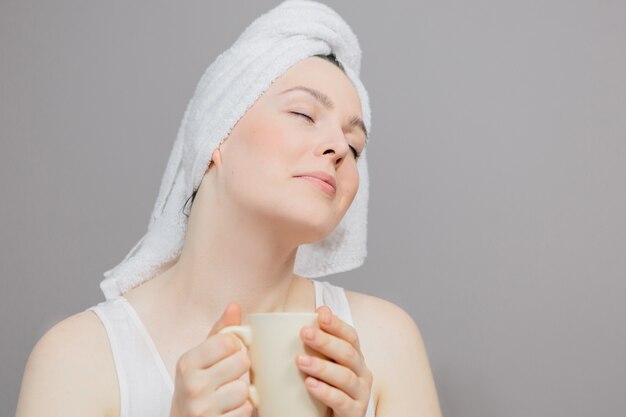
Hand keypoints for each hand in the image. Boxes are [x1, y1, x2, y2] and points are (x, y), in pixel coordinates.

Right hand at [169, 302, 253, 416]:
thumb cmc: (197, 386)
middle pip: (241, 362)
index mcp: (187, 362)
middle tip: (229, 377)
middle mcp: (192, 385)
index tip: (227, 356)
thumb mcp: (201, 358)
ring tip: (228, 395)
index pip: (228, 341)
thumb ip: (220, 332)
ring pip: (245, 389)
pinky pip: (246, 410)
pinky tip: (228, 410)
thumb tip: (234, 305)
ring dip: (242, 393)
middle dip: (241, 370)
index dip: (235, 347)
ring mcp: (201, 408)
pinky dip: (242, 410)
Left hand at [296, 306, 372, 416]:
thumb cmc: (326, 388)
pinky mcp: (354, 413)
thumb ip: (317, 342)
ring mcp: (360, 394)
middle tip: (304, 333)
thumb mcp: (321, 364)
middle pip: (347, 353)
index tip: (320, 314)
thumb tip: (314, 310)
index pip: (350, 336)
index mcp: (354, 357)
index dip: (337, 324)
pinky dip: (326, 392)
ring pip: (345, 377)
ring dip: (322, 367)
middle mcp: (362, 373)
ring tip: (300, 361)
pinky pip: (341, 401)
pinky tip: (310, 384)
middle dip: (326, 341)